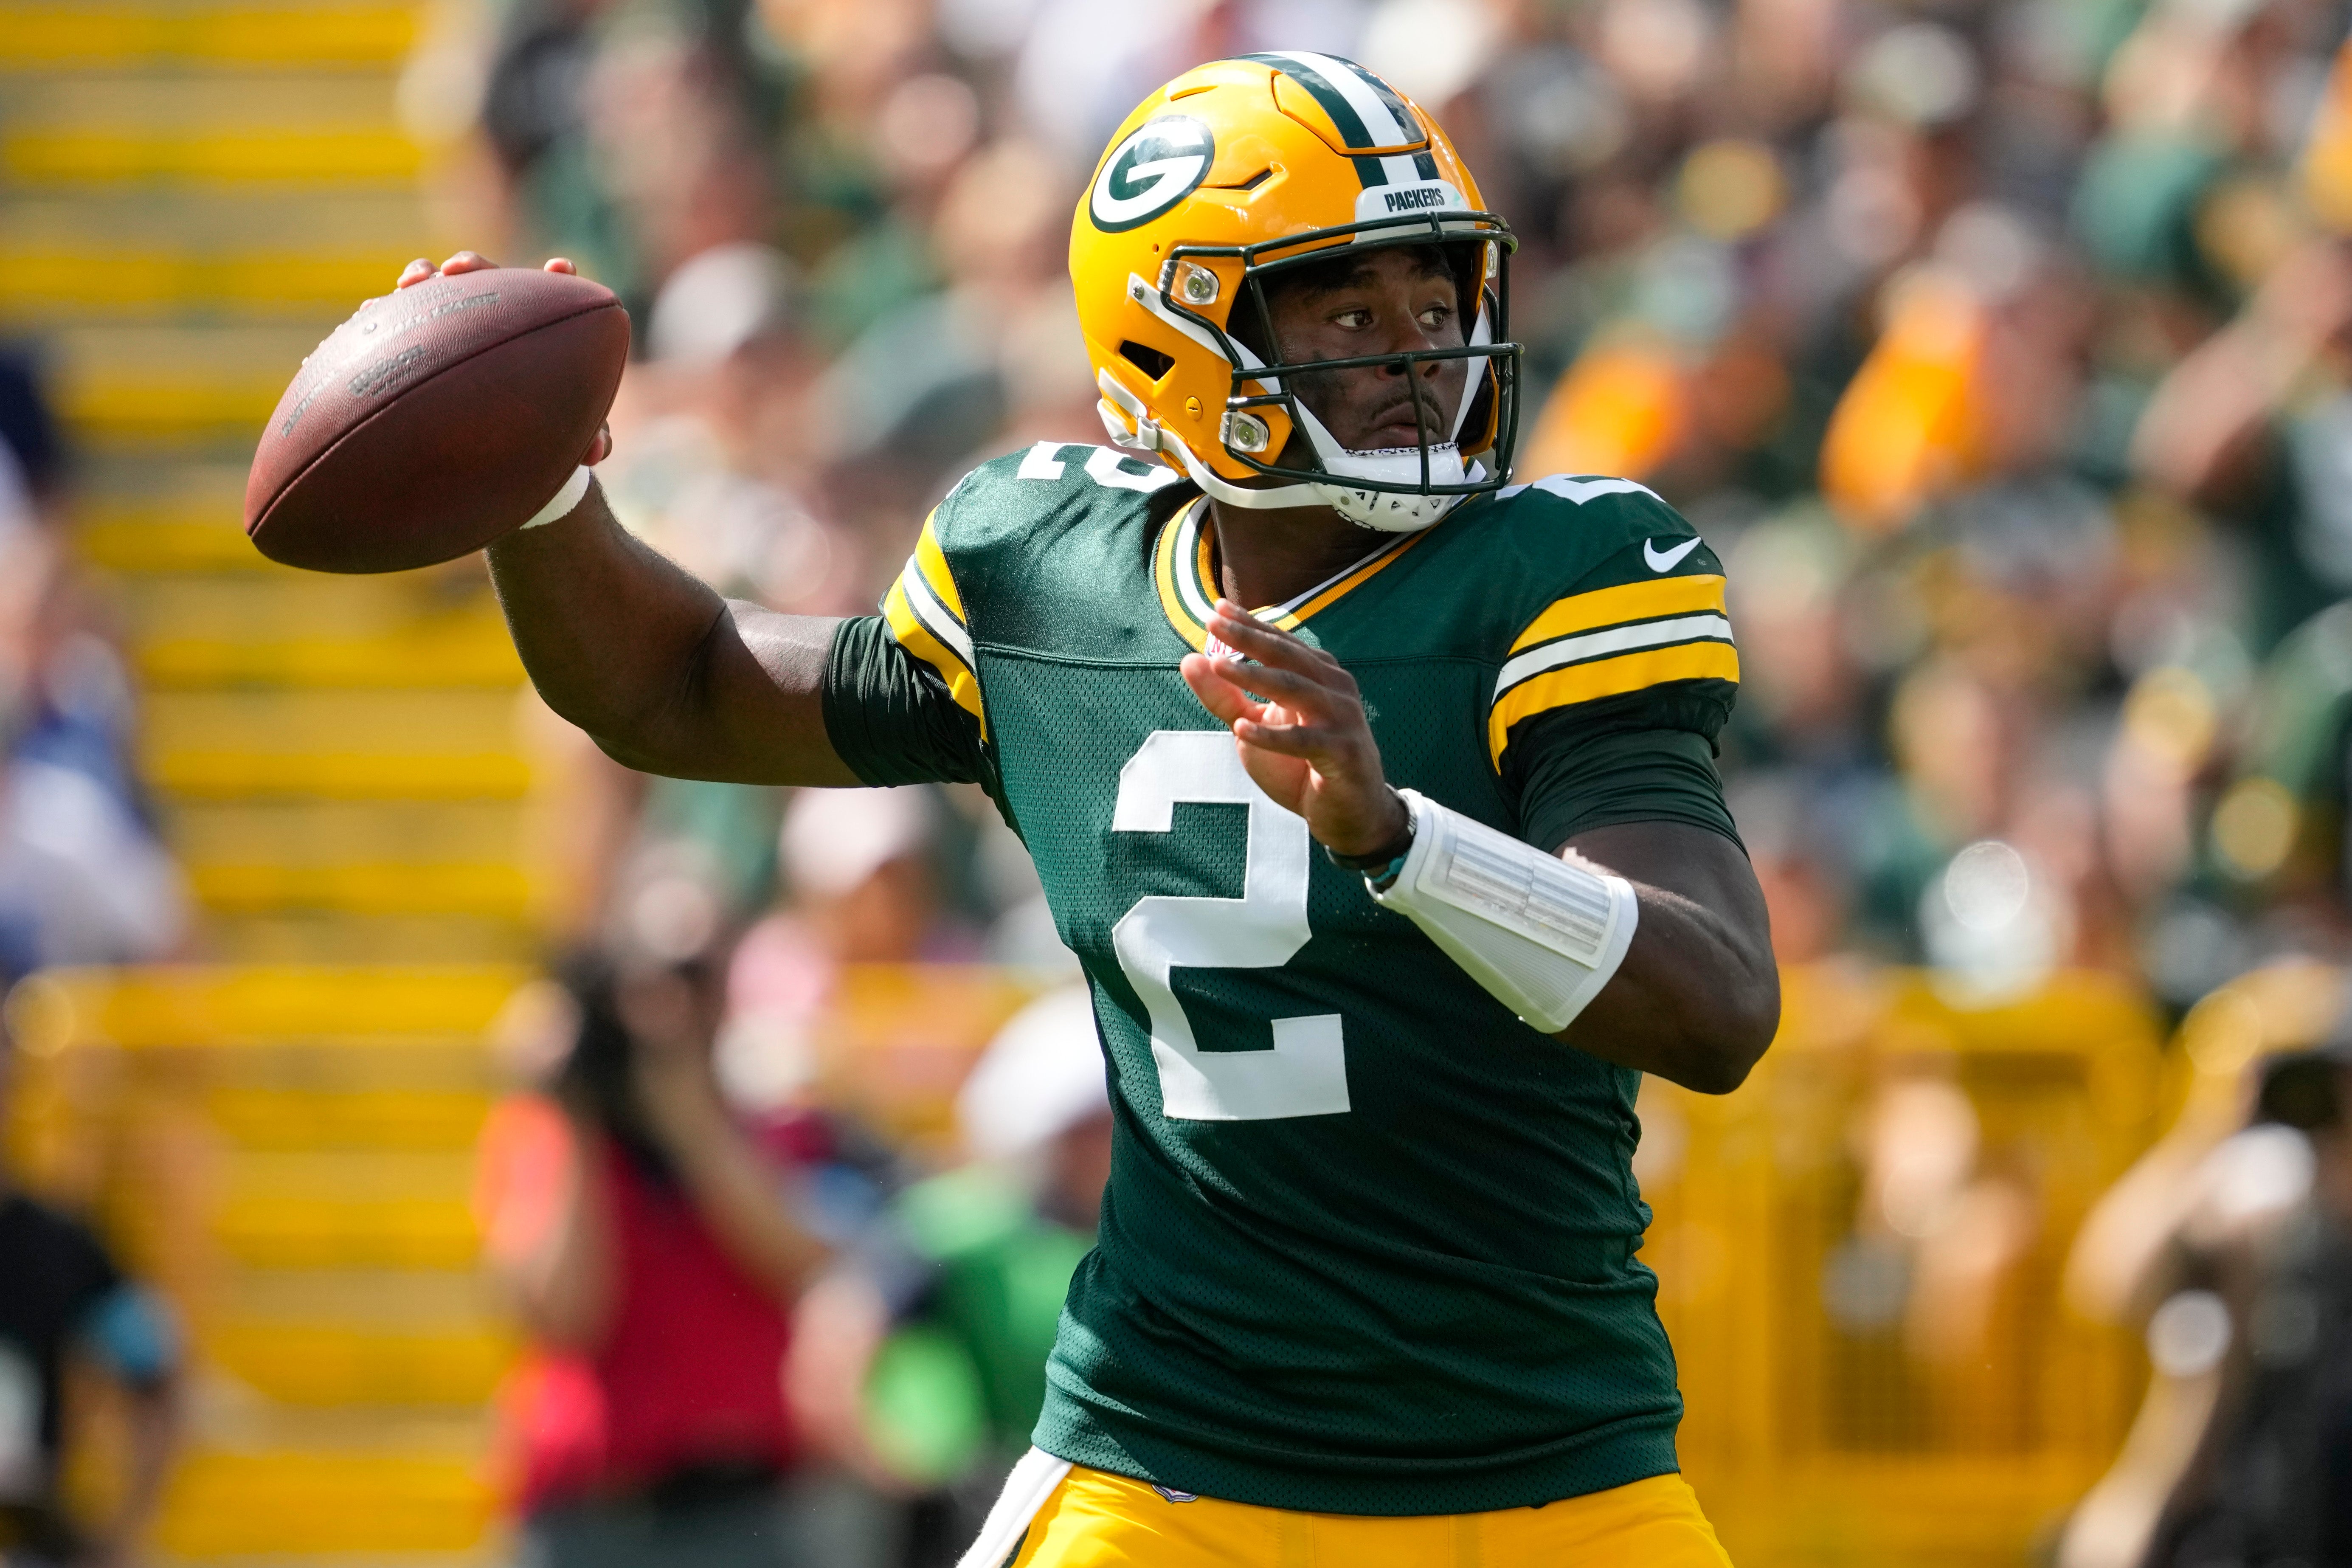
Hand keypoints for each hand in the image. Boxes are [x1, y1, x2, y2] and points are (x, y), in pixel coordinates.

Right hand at [396, 252, 611, 464]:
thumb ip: (588, 438)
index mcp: (540, 330)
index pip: (553, 294)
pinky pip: (403, 317)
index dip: (558, 278)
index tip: (560, 267)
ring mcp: (458, 322)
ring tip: (409, 284)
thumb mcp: (568, 435)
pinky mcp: (424, 336)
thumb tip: (595, 453)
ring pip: (440, 289)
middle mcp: (497, 316)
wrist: (499, 444)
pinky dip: (389, 310)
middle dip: (472, 266)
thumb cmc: (544, 429)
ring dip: (424, 276)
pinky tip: (372, 311)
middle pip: (488, 279)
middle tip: (457, 269)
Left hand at [1181, 601, 1407, 857]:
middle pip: (1287, 657)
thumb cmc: (1300, 766)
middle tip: (1214, 625)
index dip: (1249, 625)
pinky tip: (1241, 729)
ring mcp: (1343, 719)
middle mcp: (1335, 688)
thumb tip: (1189, 660)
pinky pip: (1304, 741)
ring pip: (1295, 690)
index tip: (1217, 609)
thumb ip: (1224, 698)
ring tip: (1220, 667)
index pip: (1280, 643)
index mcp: (1318, 675)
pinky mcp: (1344, 753)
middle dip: (1249, 639)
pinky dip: (1273, 736)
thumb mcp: (1254, 728)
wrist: (1348, 814)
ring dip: (1255, 678)